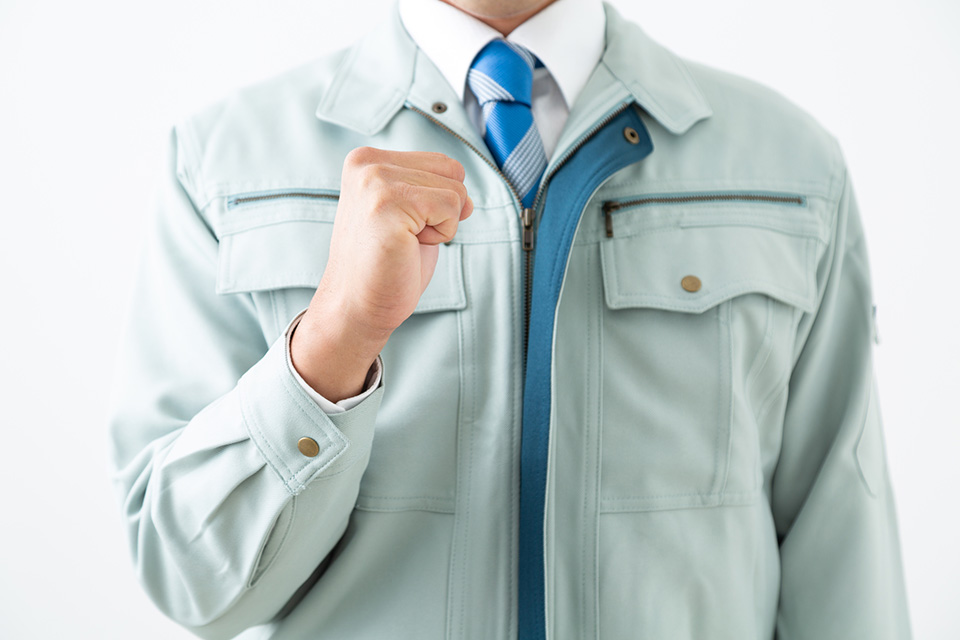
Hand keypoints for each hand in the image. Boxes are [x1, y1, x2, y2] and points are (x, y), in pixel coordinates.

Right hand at [291, 147, 472, 401]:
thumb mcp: (407, 211)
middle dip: (442, 211)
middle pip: (452, 172)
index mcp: (367, 160)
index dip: (438, 201)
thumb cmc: (385, 266)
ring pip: (456, 191)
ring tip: (405, 243)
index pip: (443, 162)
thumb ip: (430, 188)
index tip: (404, 226)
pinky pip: (450, 209)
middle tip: (405, 237)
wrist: (356, 307)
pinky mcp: (388, 205)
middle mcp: (368, 164)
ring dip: (441, 225)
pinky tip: (408, 247)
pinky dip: (440, 235)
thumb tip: (467, 192)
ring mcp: (375, 182)